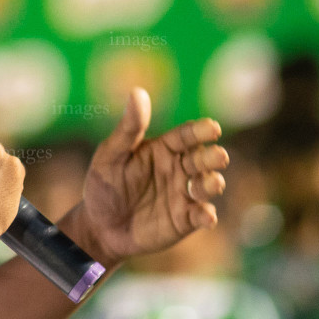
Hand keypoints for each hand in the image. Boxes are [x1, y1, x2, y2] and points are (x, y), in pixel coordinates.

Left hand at [74, 88, 226, 265]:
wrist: (99, 227)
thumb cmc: (104, 186)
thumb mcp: (111, 156)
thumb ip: (128, 128)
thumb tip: (137, 92)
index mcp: (164, 148)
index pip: (186, 136)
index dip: (200, 130)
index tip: (213, 128)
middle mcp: (179, 168)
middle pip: (202, 159)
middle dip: (213, 157)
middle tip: (219, 156)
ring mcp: (184, 194)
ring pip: (208, 185)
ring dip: (213, 184)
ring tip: (210, 183)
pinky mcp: (185, 220)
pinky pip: (201, 216)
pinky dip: (207, 215)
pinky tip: (206, 216)